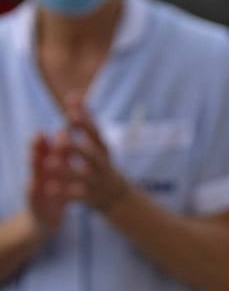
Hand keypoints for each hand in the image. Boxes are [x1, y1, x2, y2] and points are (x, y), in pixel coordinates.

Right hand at [24, 133, 68, 241]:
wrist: (43, 221)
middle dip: (38, 149)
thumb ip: (60, 154)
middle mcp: (37, 178)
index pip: (46, 151)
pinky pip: (35, 199)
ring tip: (37, 157)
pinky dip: (35, 192)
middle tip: (39, 134)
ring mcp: (35, 193)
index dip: (50, 138)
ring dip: (35, 168)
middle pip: (36, 161)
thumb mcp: (58, 173)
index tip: (55, 124)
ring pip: (34, 178)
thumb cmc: (53, 191)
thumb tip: (64, 130)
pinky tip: (36, 186)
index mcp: (45, 169)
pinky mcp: (36, 207)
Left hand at [56, 95, 129, 211]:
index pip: (95, 133)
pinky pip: (77, 194)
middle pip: (92, 154)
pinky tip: (50, 187)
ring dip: (67, 169)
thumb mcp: (96, 141)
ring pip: (83, 175)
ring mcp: (96, 180)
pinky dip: (65, 192)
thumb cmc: (99, 161)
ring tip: (50, 163)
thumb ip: (83, 119)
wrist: (115, 194)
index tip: (71, 112)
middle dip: (78, 146)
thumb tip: (72, 95)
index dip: (85, 123)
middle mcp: (101, 163)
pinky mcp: (90, 196)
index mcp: (102, 148)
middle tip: (61, 139)